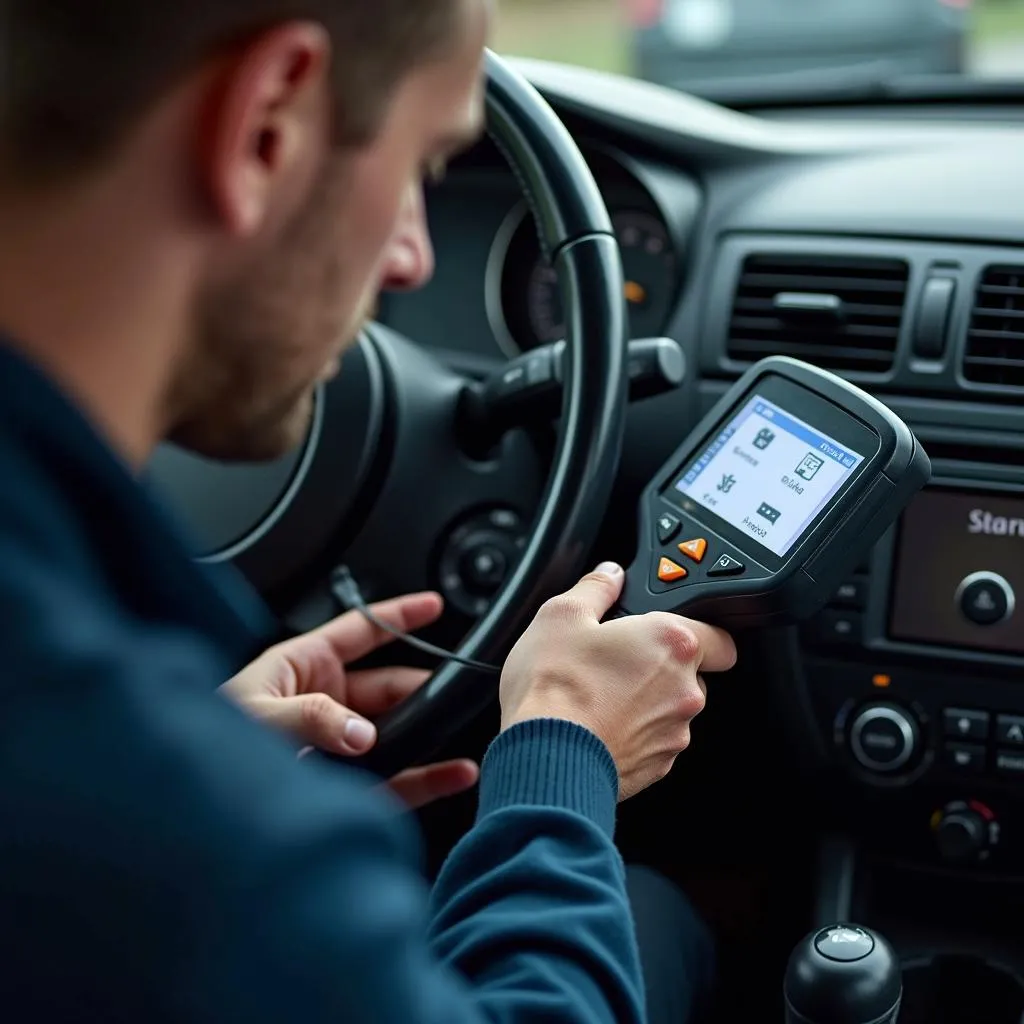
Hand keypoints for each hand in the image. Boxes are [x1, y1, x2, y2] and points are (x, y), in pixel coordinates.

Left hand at [221, 592, 478, 808]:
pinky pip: (397, 778)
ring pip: (396, 733)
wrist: (183, 806)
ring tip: (461, 734)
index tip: (433, 605)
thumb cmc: (204, 745)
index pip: (360, 631)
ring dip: (429, 734)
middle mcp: (324, 704)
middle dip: (421, 687)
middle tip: (449, 694)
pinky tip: (452, 775)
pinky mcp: (347, 785)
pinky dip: (428, 778)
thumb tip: (359, 731)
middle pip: (388, 686)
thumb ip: (308, 717)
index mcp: (302, 667)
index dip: (398, 615)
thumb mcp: (254, 717)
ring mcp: (336, 745)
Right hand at [500, 562, 736, 800]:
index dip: (694, 628)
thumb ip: (596, 588)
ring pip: (672, 710)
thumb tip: (609, 575)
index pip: (719, 635)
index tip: (664, 630)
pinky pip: (654, 742)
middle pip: (693, 672)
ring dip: (646, 702)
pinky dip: (632, 733)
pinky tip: (597, 724)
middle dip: (661, 666)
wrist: (544, 755)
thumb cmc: (555, 688)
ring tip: (599, 695)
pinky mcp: (658, 767)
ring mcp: (674, 734)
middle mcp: (685, 691)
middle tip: (617, 660)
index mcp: (672, 644)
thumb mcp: (562, 615)